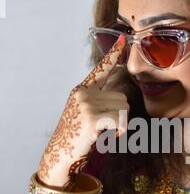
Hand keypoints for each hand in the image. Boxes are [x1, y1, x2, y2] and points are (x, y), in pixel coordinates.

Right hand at [37, 34, 128, 188]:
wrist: (61, 154)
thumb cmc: (76, 136)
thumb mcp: (84, 112)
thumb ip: (98, 101)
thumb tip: (122, 100)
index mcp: (82, 90)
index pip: (101, 69)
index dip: (113, 55)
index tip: (122, 39)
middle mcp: (83, 93)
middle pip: (122, 96)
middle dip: (121, 114)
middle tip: (107, 127)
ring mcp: (86, 104)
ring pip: (123, 108)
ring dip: (121, 123)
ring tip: (107, 131)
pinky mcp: (92, 118)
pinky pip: (120, 120)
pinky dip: (121, 130)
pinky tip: (111, 137)